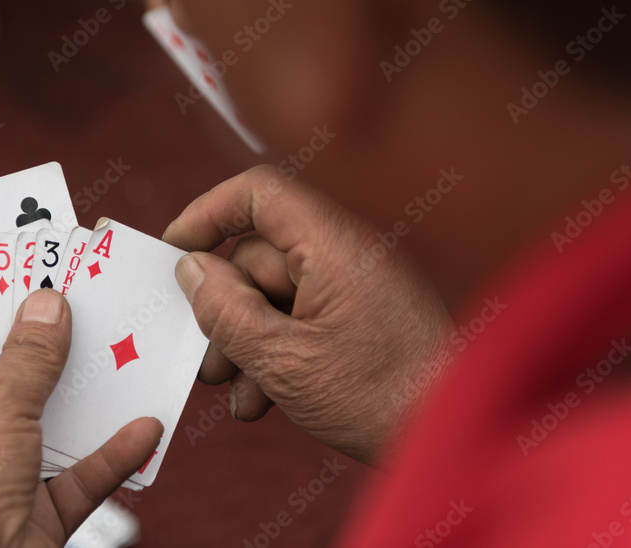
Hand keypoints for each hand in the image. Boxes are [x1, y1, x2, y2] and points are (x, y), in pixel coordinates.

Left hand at [0, 289, 162, 547]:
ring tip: (132, 353)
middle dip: (59, 346)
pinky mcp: (36, 513)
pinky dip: (112, 454)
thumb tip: (48, 303)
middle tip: (98, 301)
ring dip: (92, 399)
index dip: (2, 303)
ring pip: (54, 424)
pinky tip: (145, 428)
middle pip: (15, 377)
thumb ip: (27, 357)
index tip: (44, 270)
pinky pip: (80, 474)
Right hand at [164, 165, 451, 464]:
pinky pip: (302, 318)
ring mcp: (356, 286)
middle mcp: (346, 254)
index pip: (258, 193)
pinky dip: (276, 353)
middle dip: (222, 309)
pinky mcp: (362, 317)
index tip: (174, 252)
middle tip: (202, 357)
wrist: (457, 438)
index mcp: (332, 245)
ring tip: (233, 391)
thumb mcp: (282, 360)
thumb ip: (226, 310)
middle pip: (258, 256)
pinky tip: (263, 400)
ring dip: (245, 341)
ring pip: (276, 295)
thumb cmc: (383, 396)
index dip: (208, 213)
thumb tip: (191, 271)